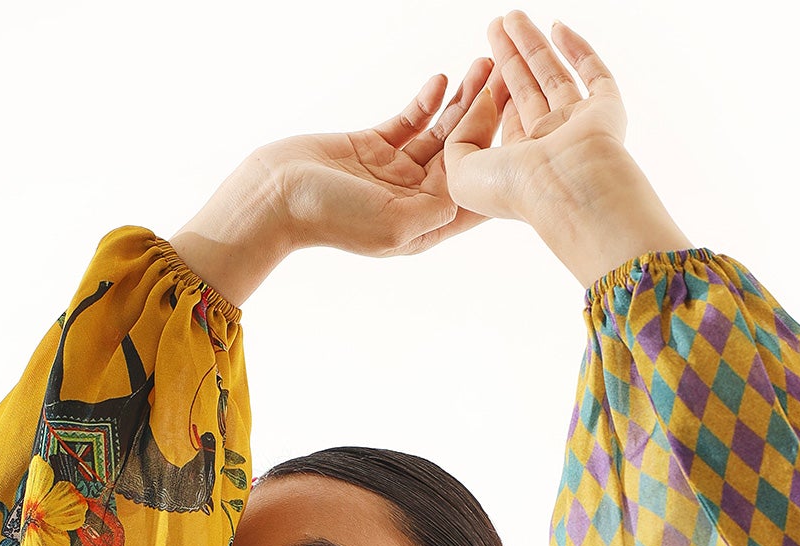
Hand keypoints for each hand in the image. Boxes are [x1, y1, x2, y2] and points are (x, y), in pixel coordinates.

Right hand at [252, 56, 508, 258]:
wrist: (274, 197)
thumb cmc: (328, 218)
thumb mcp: (391, 227)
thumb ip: (434, 214)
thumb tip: (469, 199)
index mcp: (426, 223)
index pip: (474, 189)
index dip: (500, 157)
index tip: (525, 125)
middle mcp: (416, 199)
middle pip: (463, 153)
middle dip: (489, 116)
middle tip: (513, 78)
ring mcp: (396, 172)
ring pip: (441, 131)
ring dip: (464, 99)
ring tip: (485, 65)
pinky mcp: (374, 146)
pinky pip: (410, 120)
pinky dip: (427, 100)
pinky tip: (444, 78)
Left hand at [445, 12, 690, 286]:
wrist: (568, 191)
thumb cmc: (515, 192)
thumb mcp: (460, 173)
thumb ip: (460, 137)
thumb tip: (483, 100)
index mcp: (519, 165)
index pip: (505, 118)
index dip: (492, 89)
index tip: (481, 62)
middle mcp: (550, 146)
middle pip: (526, 91)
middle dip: (509, 58)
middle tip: (495, 25)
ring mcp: (579, 128)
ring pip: (553, 76)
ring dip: (533, 45)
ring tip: (512, 16)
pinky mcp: (606, 111)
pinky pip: (594, 73)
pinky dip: (578, 49)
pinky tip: (557, 27)